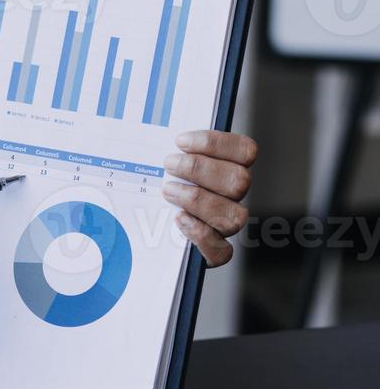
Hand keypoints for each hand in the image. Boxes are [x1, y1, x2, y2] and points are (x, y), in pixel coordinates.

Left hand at [162, 131, 257, 267]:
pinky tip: (180, 220)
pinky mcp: (214, 252)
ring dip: (199, 200)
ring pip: (235, 215)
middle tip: (170, 164)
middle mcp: (233, 198)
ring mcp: (225, 226)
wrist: (142, 229)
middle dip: (201, 169)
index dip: (216, 144)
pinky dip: (201, 235)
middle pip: (240, 181)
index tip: (180, 141)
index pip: (244, 151)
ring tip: (169, 191)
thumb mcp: (160, 164)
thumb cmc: (154, 187)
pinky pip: (222, 251)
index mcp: (229, 169)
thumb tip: (155, 136)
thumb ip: (170, 151)